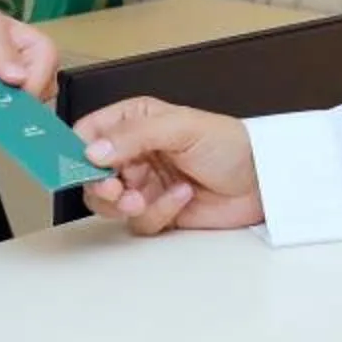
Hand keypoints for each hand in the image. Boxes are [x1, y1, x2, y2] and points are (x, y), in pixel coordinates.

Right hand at [72, 96, 263, 235]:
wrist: (263, 181)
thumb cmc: (231, 144)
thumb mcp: (181, 127)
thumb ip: (134, 135)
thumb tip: (94, 150)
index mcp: (136, 121)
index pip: (89, 132)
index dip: (77, 150)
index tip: (80, 165)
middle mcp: (136, 152)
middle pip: (91, 174)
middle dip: (99, 185)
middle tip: (114, 190)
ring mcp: (145, 183)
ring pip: (109, 203)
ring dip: (123, 204)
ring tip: (142, 199)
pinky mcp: (159, 211)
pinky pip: (140, 221)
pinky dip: (159, 212)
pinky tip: (183, 196)